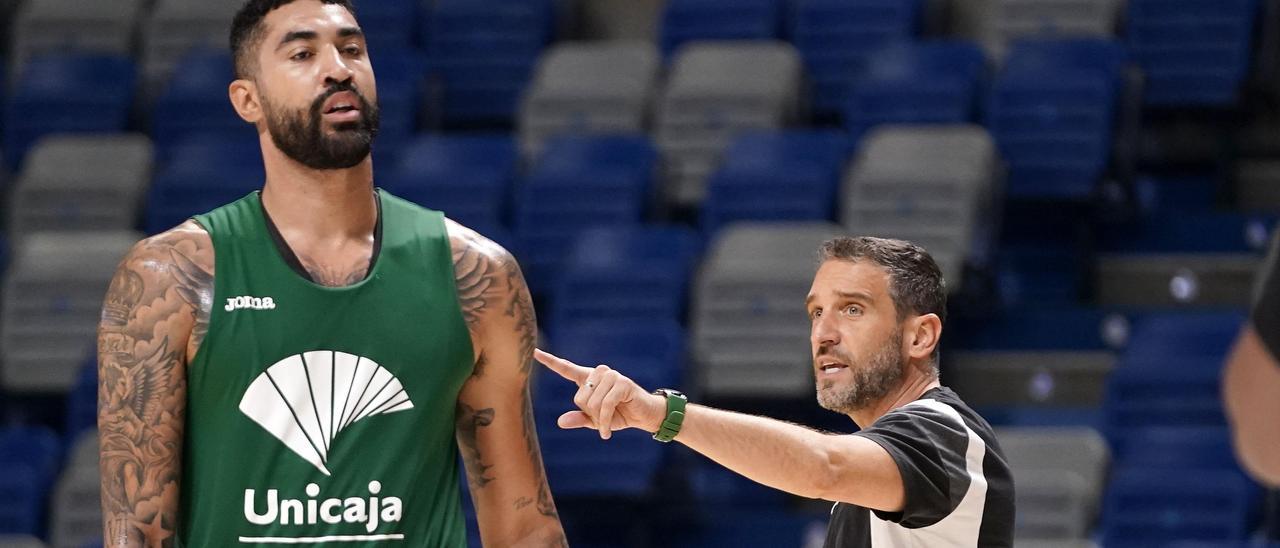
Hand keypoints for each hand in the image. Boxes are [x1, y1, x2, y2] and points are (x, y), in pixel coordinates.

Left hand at [534, 349, 665, 439]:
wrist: (643, 416)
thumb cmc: (619, 415)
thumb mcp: (595, 421)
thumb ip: (579, 419)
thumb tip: (560, 421)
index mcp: (589, 379)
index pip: (567, 369)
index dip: (550, 361)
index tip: (534, 352)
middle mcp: (599, 373)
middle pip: (579, 398)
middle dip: (590, 415)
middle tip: (602, 419)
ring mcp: (612, 376)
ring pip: (592, 403)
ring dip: (599, 419)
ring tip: (608, 421)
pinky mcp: (623, 383)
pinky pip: (605, 406)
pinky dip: (605, 422)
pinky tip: (607, 432)